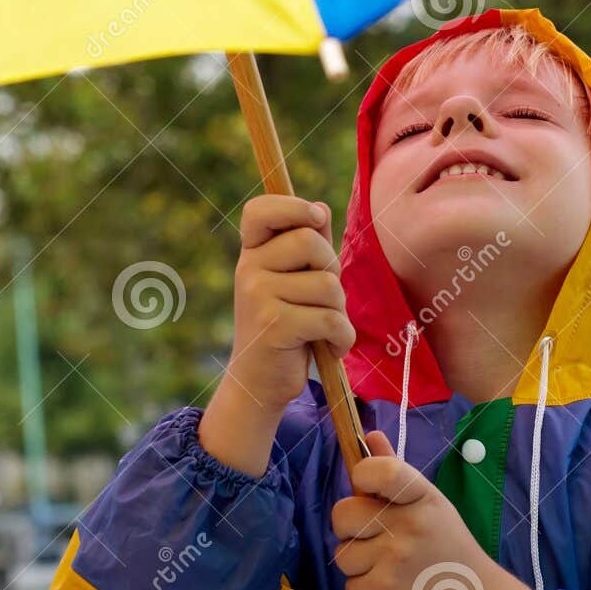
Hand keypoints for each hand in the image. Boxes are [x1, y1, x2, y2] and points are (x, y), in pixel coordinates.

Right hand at [227, 194, 354, 415]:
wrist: (259, 383)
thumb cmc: (285, 326)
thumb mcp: (292, 281)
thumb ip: (307, 244)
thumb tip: (320, 208)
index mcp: (252, 253)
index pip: (259, 210)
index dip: (292, 206)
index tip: (316, 220)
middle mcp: (249, 269)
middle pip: (310, 241)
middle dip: (332, 270)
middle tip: (324, 298)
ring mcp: (258, 297)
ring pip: (328, 284)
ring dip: (340, 311)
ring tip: (324, 328)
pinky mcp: (274, 326)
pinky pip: (330, 319)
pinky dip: (342, 338)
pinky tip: (330, 348)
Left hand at [331, 431, 537, 589]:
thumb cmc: (447, 545)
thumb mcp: (429, 503)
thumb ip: (394, 471)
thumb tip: (369, 435)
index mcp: (422, 498)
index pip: (381, 472)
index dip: (362, 475)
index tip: (365, 488)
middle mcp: (408, 526)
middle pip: (342, 514)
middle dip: (350, 527)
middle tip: (373, 536)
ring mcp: (395, 561)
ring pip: (342, 555)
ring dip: (358, 563)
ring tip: (387, 566)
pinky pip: (350, 587)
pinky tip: (391, 588)